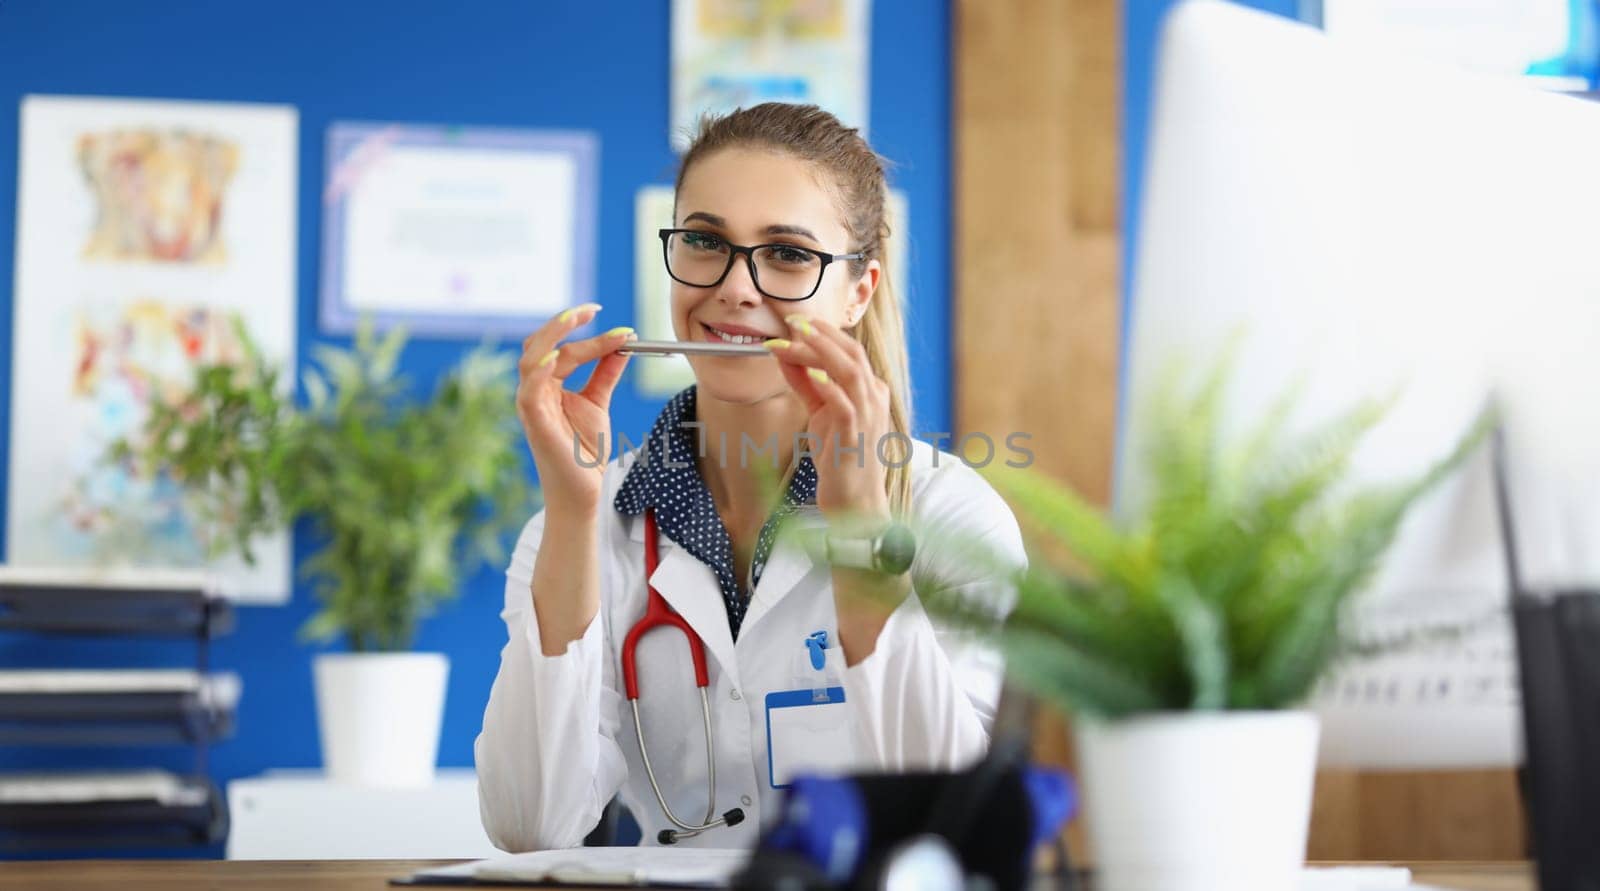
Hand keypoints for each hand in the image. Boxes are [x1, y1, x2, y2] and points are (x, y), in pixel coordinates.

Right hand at [516, 303, 634, 512]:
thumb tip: (622, 344)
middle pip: (541, 345)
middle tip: (592, 310)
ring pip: (531, 359)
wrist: (583, 490)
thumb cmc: (584, 451)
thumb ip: (606, 372)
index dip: (586, 333)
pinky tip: (557, 357)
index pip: (562, 348)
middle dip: (564, 323)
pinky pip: (529, 389)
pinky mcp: (533, 421)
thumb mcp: (598, 403)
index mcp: (548, 384)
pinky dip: (540, 370)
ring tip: (576, 318)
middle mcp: (535, 390)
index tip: (623, 329)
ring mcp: (531, 404)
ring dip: (553, 335)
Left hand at [765, 314, 893, 526]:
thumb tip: (784, 354)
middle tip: (793, 321)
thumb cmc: (839, 457)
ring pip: (850, 372)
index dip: (822, 332)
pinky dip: (830, 387)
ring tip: (797, 337)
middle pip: (851, 354)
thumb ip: (805, 383)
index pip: (848, 350)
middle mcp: (873, 397)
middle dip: (822, 334)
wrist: (853, 501)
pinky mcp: (855, 436)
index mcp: (869, 389)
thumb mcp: (819, 413)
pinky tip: (814, 375)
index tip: (795, 322)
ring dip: (822, 352)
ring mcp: (868, 416)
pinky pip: (845, 405)